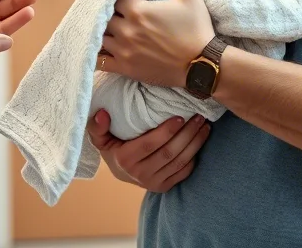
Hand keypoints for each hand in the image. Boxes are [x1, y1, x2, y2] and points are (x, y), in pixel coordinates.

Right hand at [86, 109, 209, 191]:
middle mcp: (139, 174)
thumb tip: (102, 114)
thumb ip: (97, 126)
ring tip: (204, 126)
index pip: (149, 144)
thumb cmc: (111, 147)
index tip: (180, 117)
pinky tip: (200, 141)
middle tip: (198, 117)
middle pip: (169, 153)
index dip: (166, 131)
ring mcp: (152, 182)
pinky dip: (194, 157)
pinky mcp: (163, 187)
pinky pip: (183, 172)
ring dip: (195, 143)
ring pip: (179, 162)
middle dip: (187, 134)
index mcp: (124, 159)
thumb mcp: (99, 137)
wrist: (118, 171)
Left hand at [101, 0, 213, 87]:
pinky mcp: (126, 68)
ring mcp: (124, 51)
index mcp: (138, 11)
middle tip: (117, 13)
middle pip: (104, 17)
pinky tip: (102, 49)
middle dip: (109, 13)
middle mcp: (126, 30)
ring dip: (102, 32)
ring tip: (109, 29)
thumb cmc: (197, 29)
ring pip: (100, 37)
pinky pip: (101, 61)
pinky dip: (98, 54)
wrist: (204, 65)